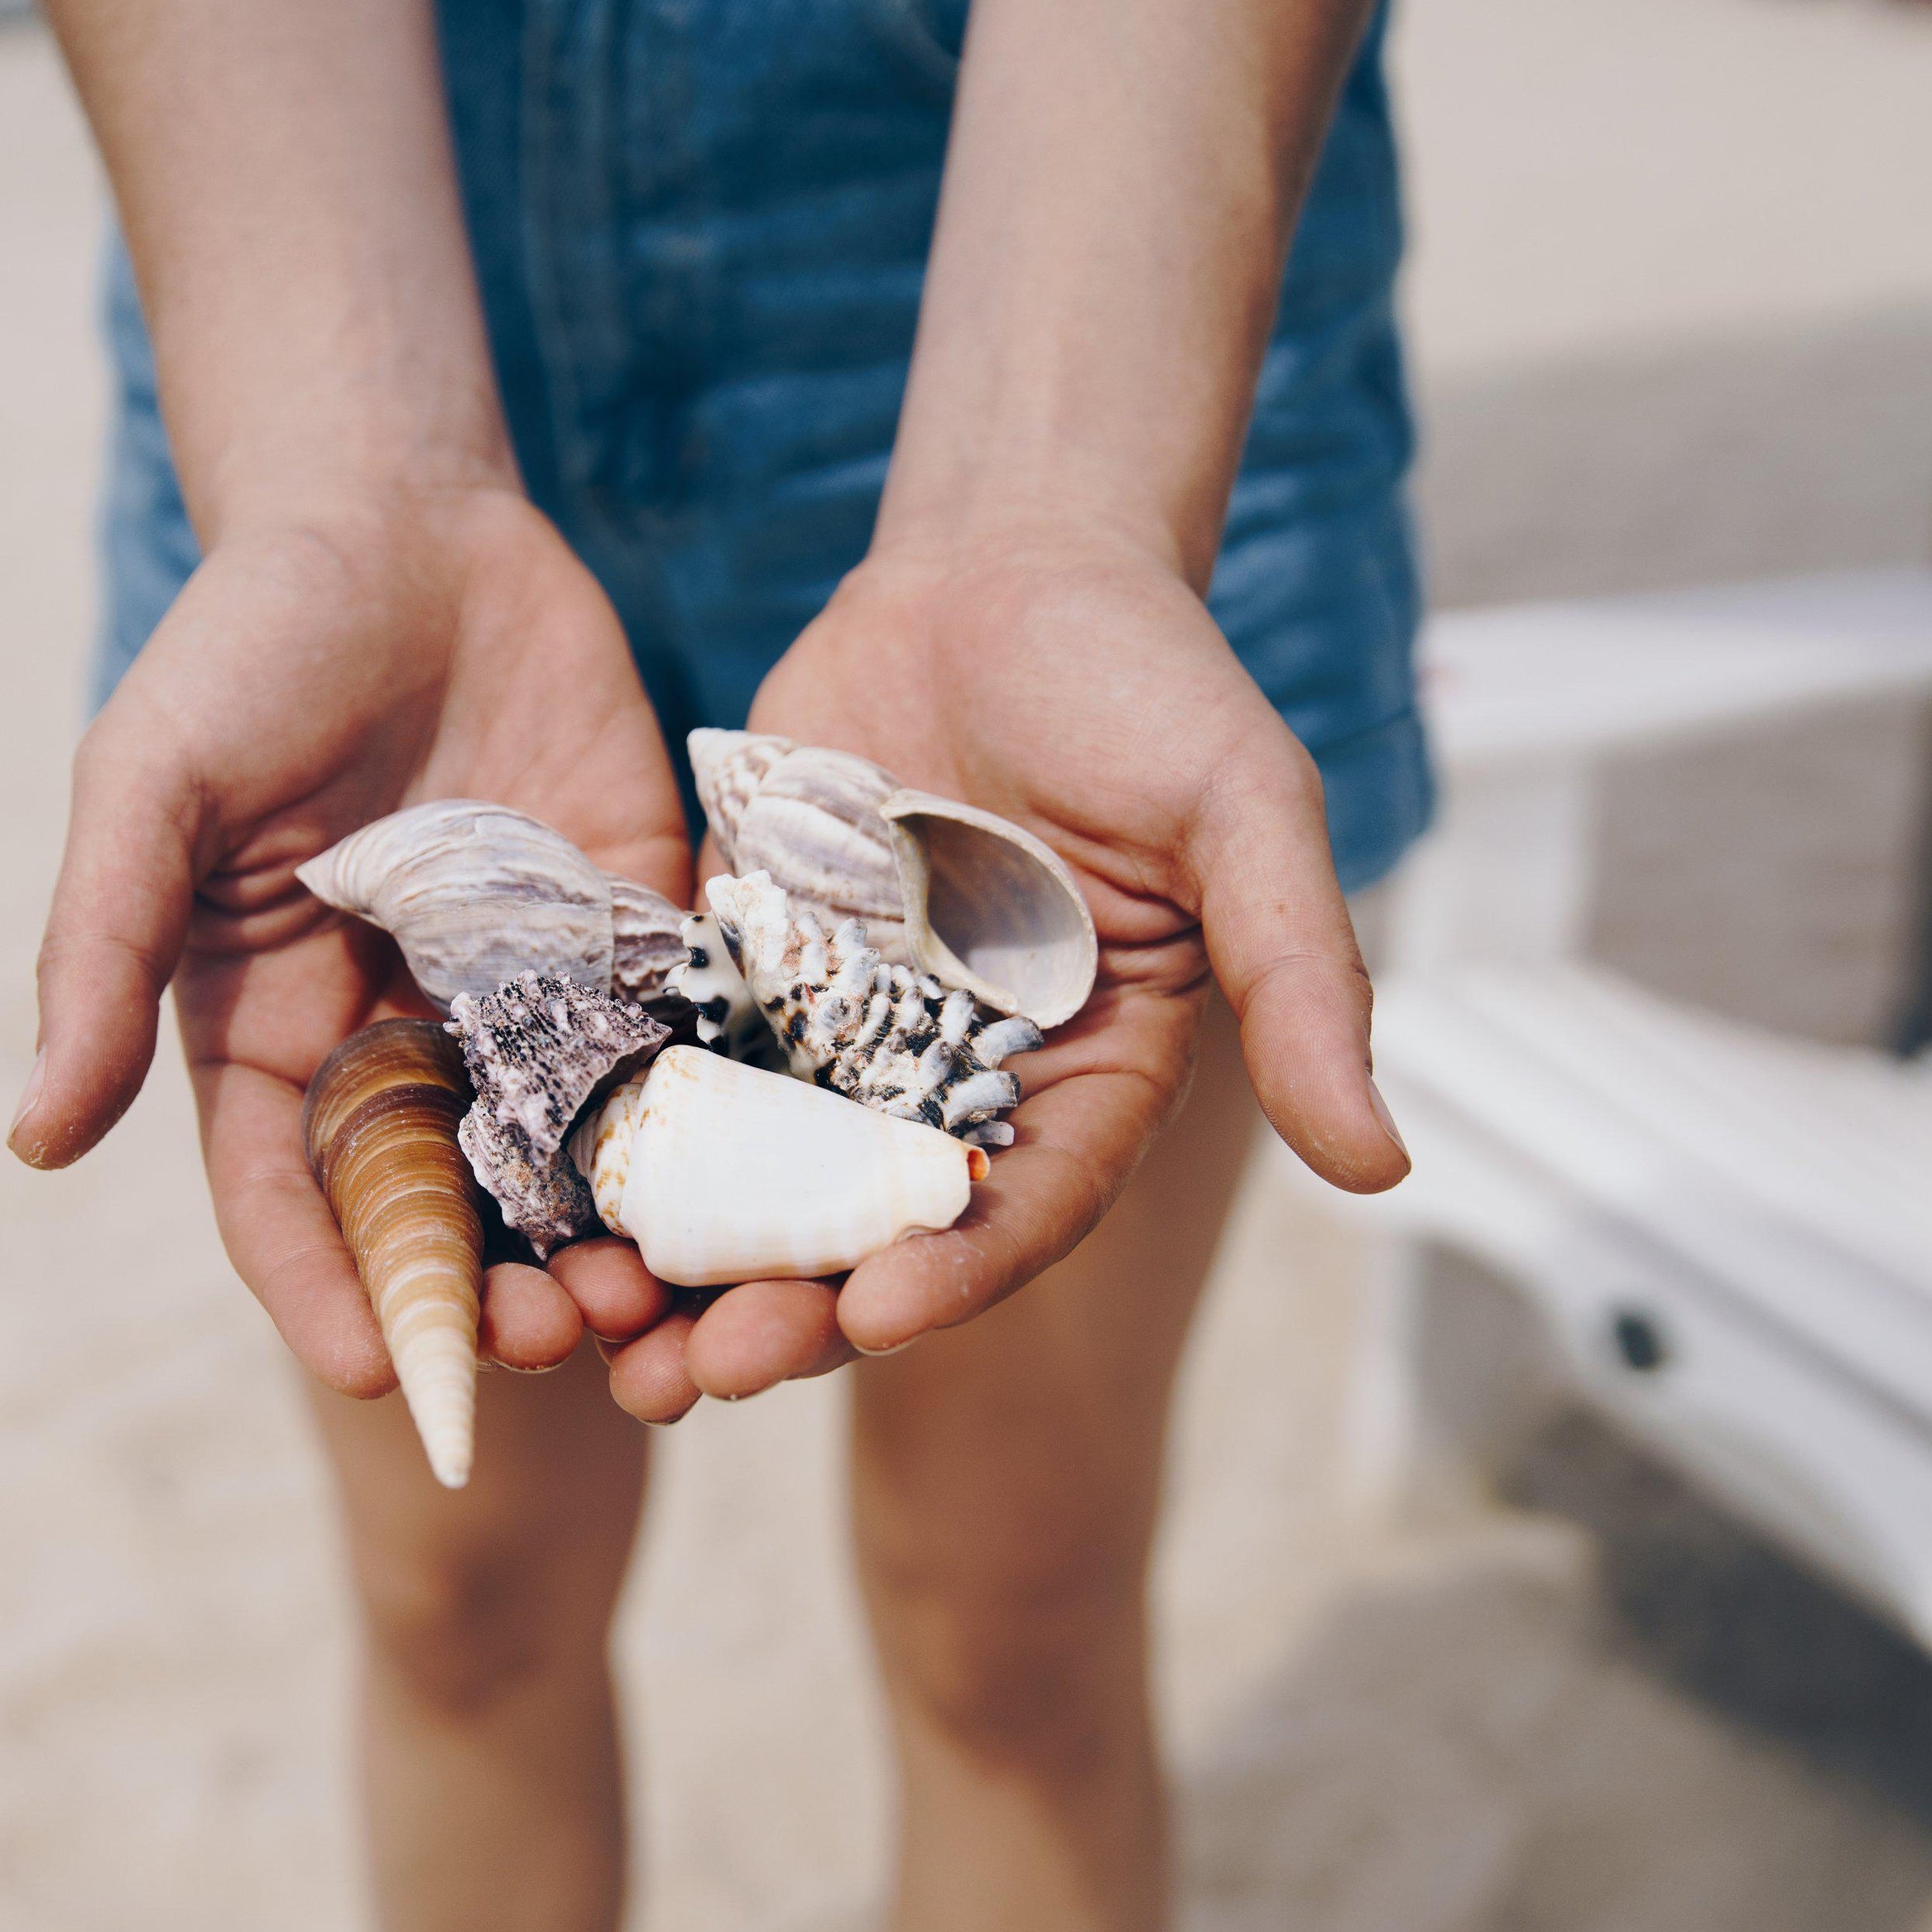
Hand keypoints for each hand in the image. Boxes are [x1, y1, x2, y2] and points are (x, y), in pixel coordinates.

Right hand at [11, 487, 680, 1394]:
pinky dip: (701, 1135)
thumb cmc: (248, 647)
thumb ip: (101, 959)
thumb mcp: (149, 789)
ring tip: (651, 1293)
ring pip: (569, 1168)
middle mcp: (402, 1041)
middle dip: (493, 1296)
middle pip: (449, 1214)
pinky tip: (740, 1187)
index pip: (293, 1204)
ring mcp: (524, 998)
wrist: (407, 521)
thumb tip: (34, 1141)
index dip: (331, 1293)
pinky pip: (672, 1058)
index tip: (380, 1373)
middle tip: (554, 1339)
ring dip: (607, 1244)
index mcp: (276, 1034)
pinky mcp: (631, 937)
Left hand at [601, 526, 1407, 1420]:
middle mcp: (959, 1083)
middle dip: (790, 1308)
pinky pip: (675, 1075)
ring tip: (596, 1334)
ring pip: (757, 1183)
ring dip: (686, 1266)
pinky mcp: (744, 976)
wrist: (1002, 560)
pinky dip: (620, 1143)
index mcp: (1085, 1079)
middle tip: (702, 1372)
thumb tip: (1386, 1172)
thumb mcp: (1243, 816)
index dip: (954, 1269)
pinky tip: (545, 1200)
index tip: (878, 1317)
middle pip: (869, 1229)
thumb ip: (1300, 984)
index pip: (1023, 1208)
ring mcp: (842, 1036)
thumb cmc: (1146, 678)